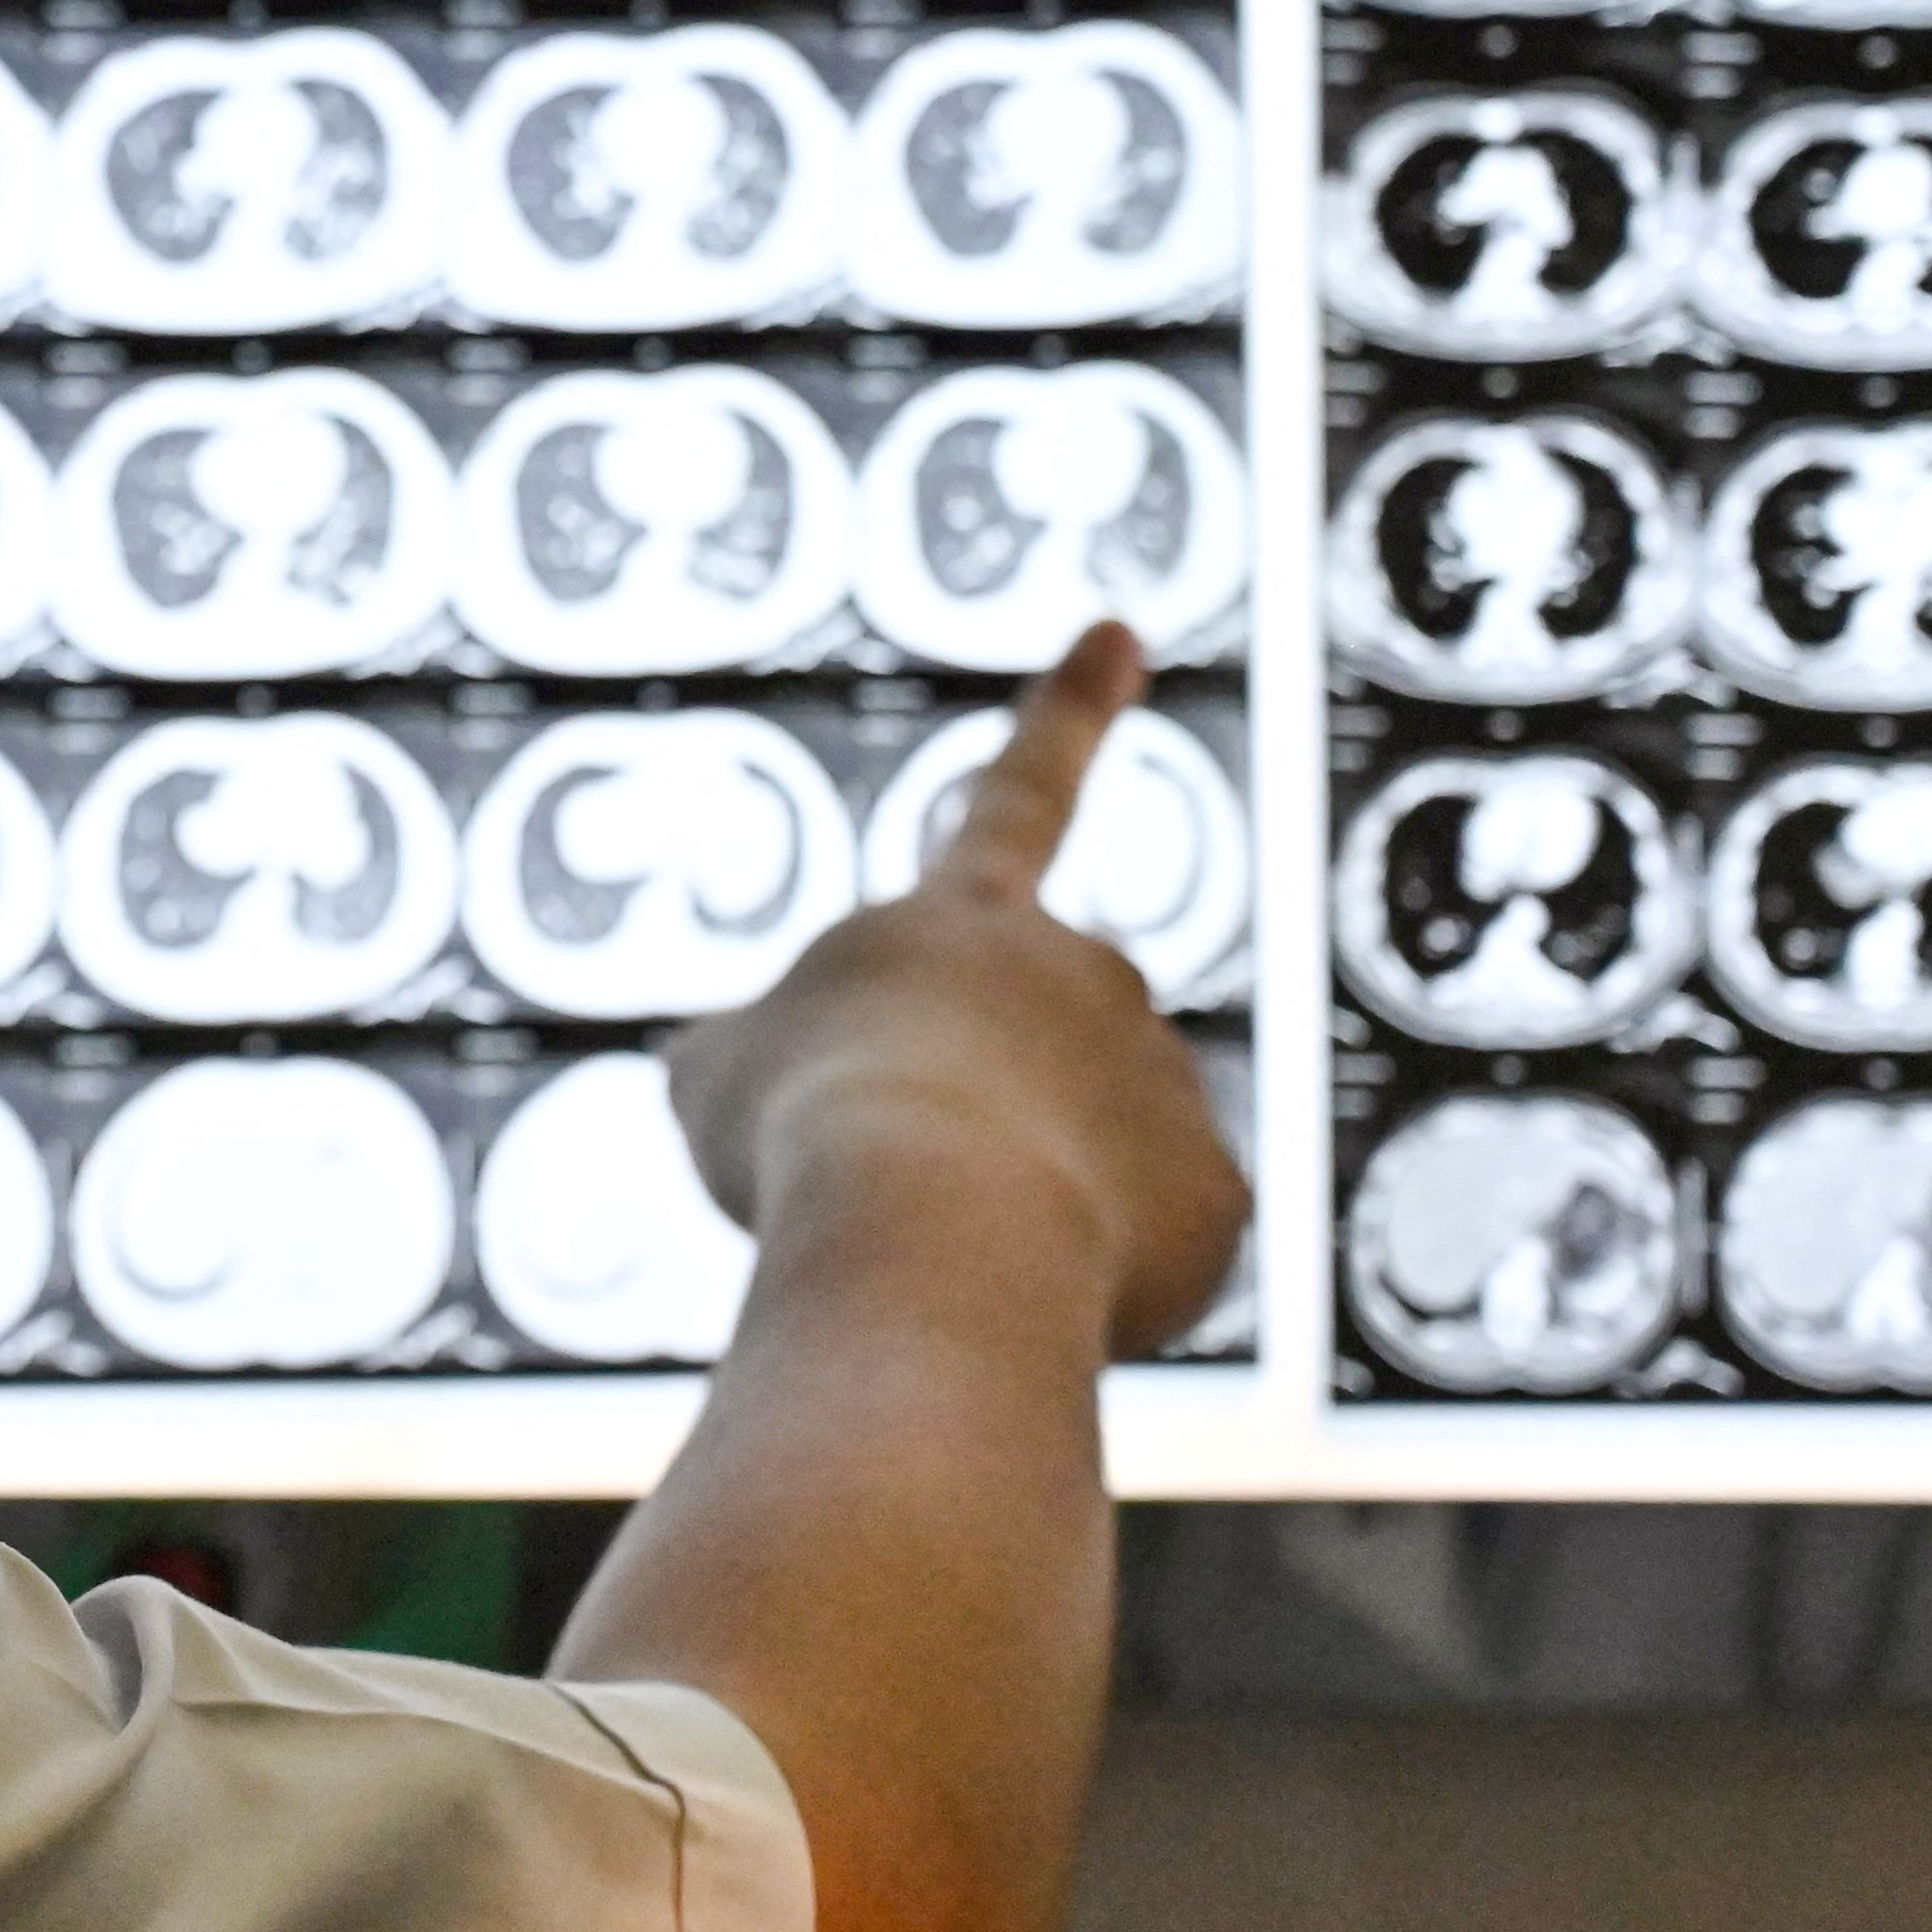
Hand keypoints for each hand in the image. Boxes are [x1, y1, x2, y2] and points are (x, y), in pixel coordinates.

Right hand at [659, 624, 1252, 1359]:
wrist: (929, 1229)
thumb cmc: (808, 1133)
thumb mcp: (716, 1075)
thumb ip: (747, 1054)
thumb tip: (743, 1076)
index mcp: (966, 919)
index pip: (1017, 794)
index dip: (1067, 711)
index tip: (1123, 629)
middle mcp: (1089, 972)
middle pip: (1036, 1055)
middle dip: (982, 1127)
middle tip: (894, 1197)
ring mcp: (1162, 1077)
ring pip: (1089, 1165)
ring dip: (1022, 1212)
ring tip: (947, 1257)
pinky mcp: (1214, 1192)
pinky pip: (1153, 1252)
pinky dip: (1088, 1288)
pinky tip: (1027, 1303)